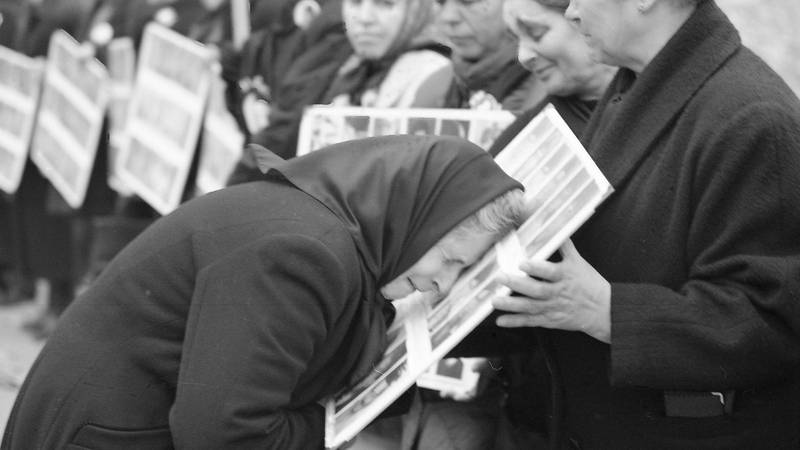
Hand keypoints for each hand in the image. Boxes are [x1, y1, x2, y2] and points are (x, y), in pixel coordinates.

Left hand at [492, 239, 611, 342]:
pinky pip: (531, 321)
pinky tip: (500, 321)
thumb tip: (555, 225)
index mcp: (565, 276)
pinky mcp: (549, 320)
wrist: (603, 310)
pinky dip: (515, 321)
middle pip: (536, 290)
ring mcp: (553, 308)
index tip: (522, 263)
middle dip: (517, 284)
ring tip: (494, 301)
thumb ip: (564, 245)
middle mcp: (558, 293)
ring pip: (530, 307)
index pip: (550, 272)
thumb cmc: (588, 283)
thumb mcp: (579, 262)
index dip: (536, 268)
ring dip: (511, 305)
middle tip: (500, 277)